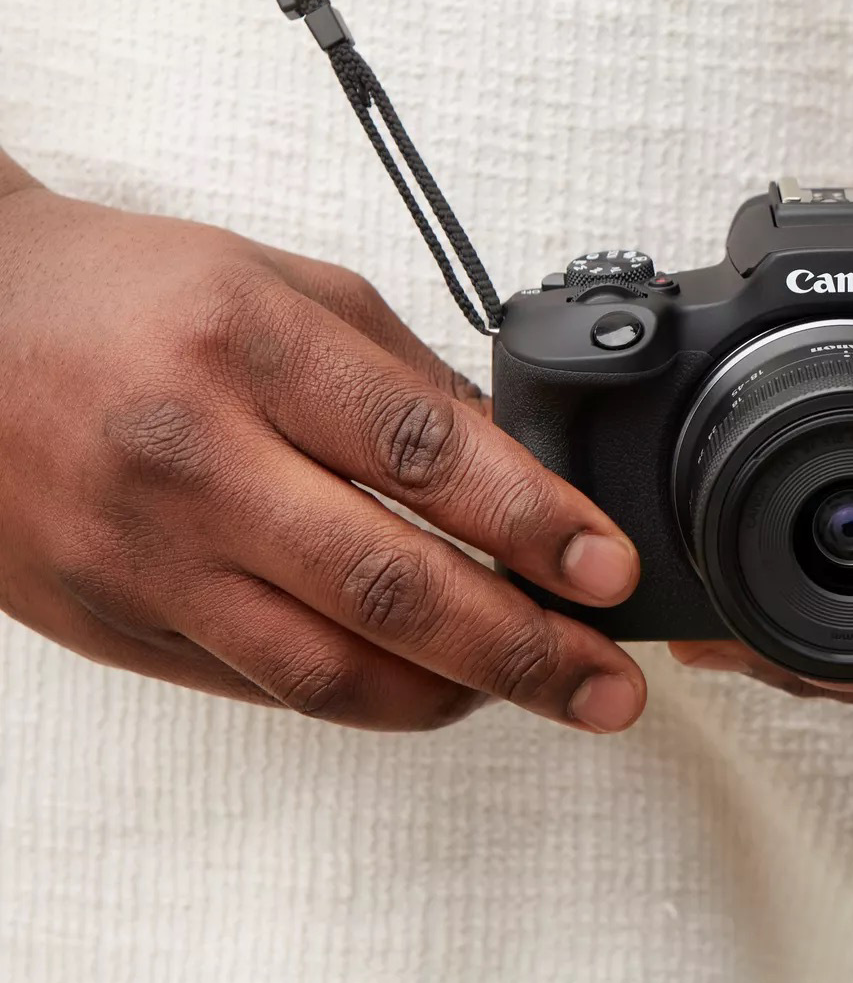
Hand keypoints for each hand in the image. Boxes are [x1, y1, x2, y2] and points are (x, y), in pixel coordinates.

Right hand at [0, 185, 644, 732]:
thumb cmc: (123, 294)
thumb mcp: (282, 286)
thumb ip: (401, 377)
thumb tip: (513, 464)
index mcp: (247, 349)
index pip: (421, 456)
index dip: (535, 521)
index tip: (608, 568)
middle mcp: (191, 462)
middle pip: (389, 587)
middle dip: (523, 648)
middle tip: (608, 681)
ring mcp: (144, 559)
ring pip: (328, 672)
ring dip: (456, 695)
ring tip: (539, 691)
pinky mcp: (114, 627)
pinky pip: (263, 687)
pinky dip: (365, 696)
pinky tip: (431, 684)